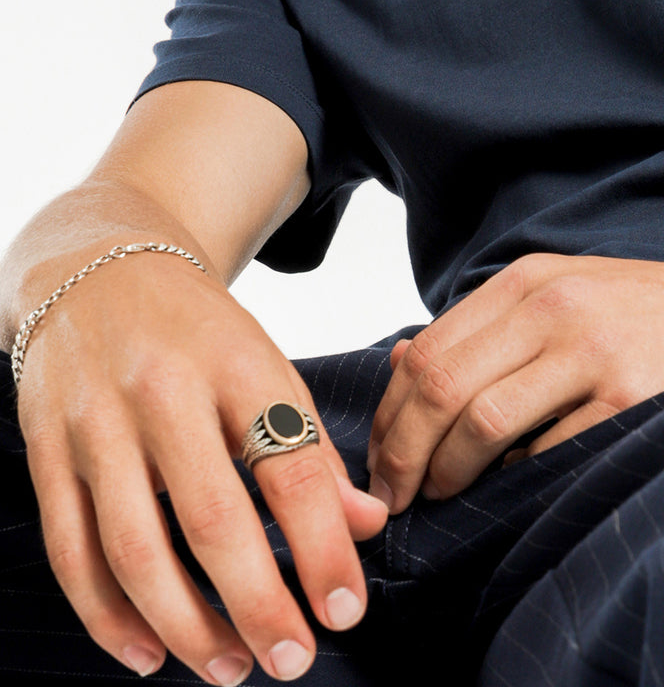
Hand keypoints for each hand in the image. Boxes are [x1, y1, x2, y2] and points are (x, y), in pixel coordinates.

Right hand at [16, 250, 387, 682]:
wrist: (96, 267)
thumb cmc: (196, 332)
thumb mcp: (265, 364)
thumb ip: (310, 446)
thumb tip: (365, 525)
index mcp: (237, 363)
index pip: (290, 465)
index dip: (322, 544)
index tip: (346, 608)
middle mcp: (165, 391)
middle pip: (212, 518)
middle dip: (257, 604)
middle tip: (292, 662)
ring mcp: (98, 422)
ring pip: (135, 548)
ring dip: (184, 625)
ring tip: (229, 669)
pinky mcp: (48, 450)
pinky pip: (72, 550)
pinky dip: (107, 615)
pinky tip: (148, 652)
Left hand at [366, 252, 663, 512]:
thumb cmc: (656, 314)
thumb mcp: (567, 293)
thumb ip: (490, 326)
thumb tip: (399, 364)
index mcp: (531, 279)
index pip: (429, 350)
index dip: (390, 416)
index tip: (381, 463)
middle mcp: (556, 307)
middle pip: (442, 386)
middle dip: (403, 454)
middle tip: (395, 498)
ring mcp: (594, 352)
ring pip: (482, 422)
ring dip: (448, 473)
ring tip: (444, 496)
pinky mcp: (629, 401)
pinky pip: (547, 455)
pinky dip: (520, 480)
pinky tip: (520, 486)